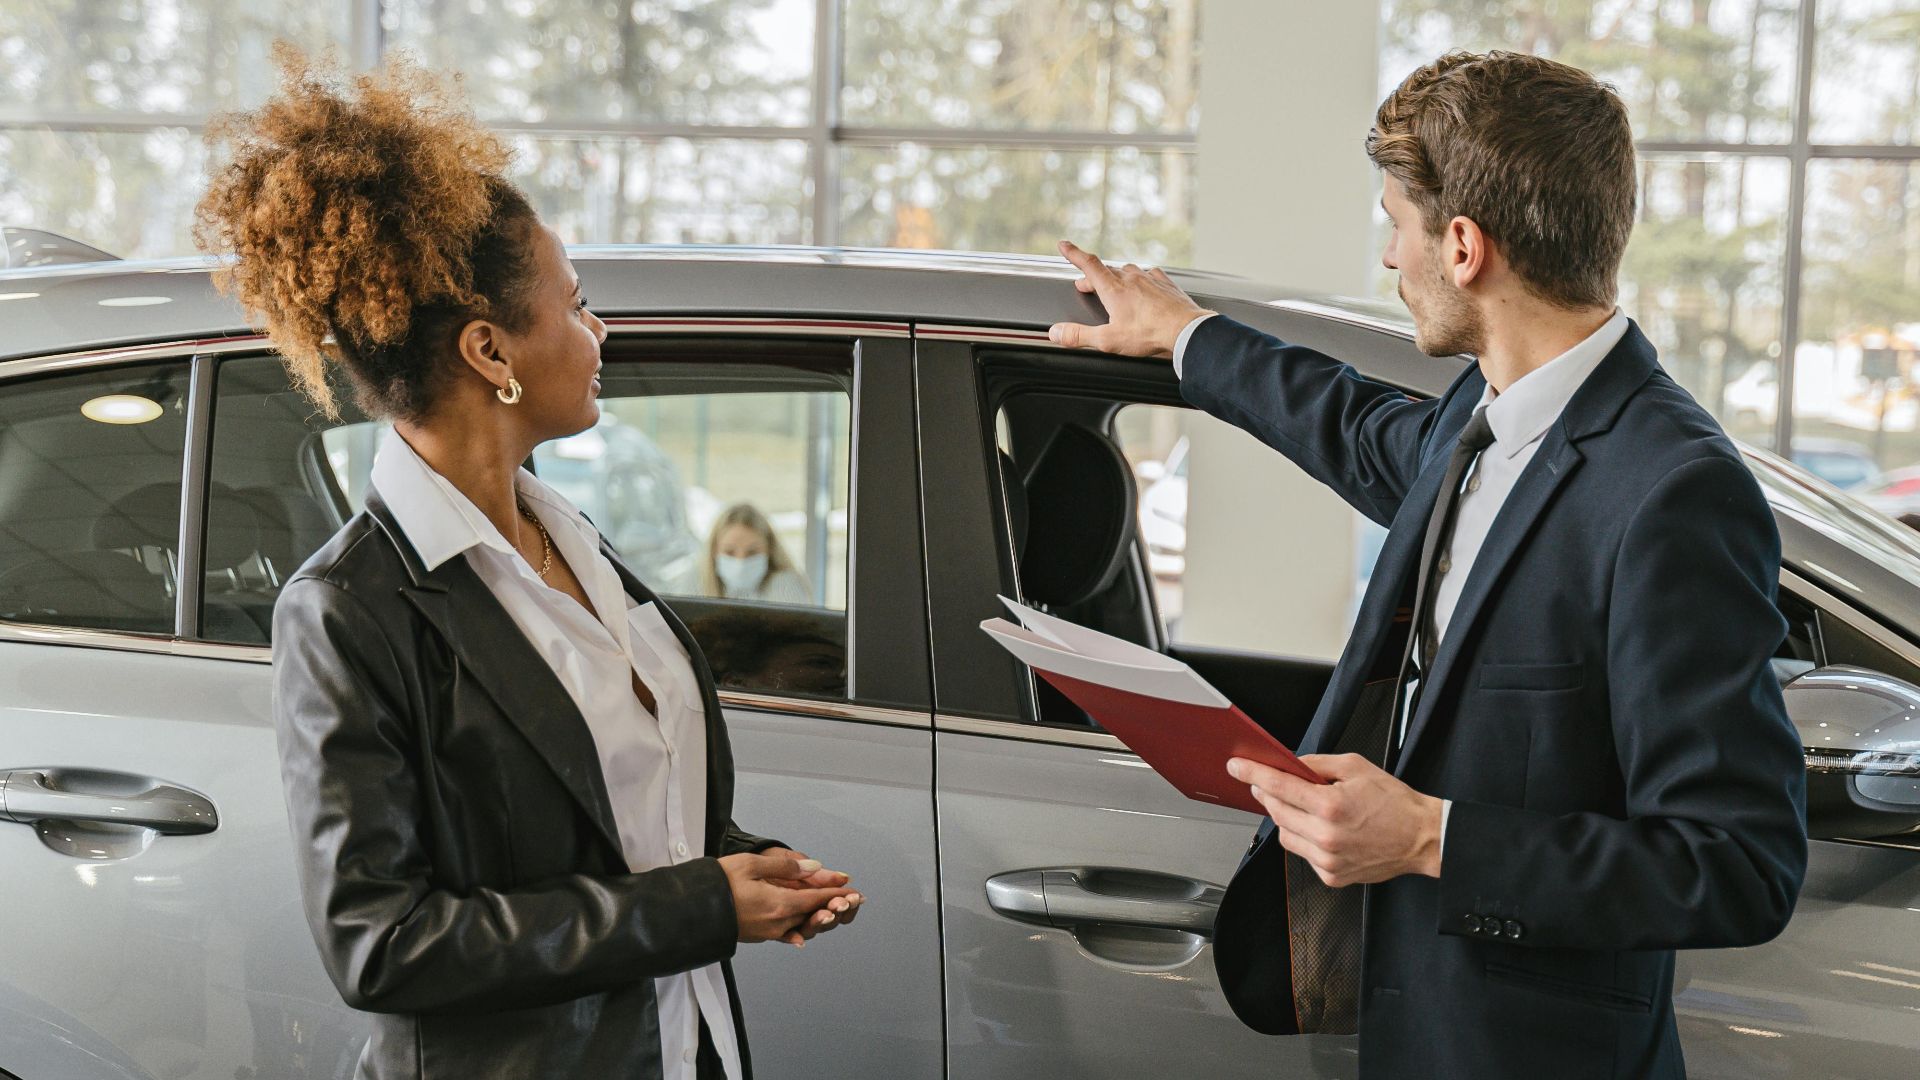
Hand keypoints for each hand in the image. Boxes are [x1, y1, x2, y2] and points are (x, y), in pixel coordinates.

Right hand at [719, 852, 857, 947]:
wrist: (690, 910)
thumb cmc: (717, 884)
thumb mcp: (752, 865)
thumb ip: (786, 867)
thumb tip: (814, 868)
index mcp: (779, 904)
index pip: (817, 898)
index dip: (836, 892)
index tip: (852, 889)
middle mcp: (778, 922)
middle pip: (814, 914)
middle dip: (834, 905)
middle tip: (853, 900)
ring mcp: (768, 932)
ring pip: (803, 924)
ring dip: (819, 917)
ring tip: (834, 910)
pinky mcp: (758, 935)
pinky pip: (786, 934)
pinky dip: (798, 930)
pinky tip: (802, 934)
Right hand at [1047, 239, 1215, 358]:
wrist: (1185, 330)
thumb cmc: (1149, 334)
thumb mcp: (1108, 340)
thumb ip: (1079, 335)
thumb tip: (1056, 332)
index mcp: (1114, 289)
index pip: (1088, 264)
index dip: (1074, 253)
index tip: (1064, 245)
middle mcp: (1131, 278)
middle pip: (1106, 270)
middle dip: (1093, 276)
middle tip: (1085, 284)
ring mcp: (1149, 279)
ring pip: (1127, 271)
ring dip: (1116, 276)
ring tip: (1114, 287)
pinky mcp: (1165, 284)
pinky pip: (1149, 274)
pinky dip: (1141, 279)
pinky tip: (1144, 285)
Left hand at [1228, 753, 1444, 887]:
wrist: (1421, 838)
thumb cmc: (1394, 803)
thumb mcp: (1356, 767)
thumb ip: (1317, 764)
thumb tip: (1290, 765)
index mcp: (1330, 806)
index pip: (1279, 787)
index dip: (1253, 774)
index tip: (1236, 767)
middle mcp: (1325, 836)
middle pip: (1277, 812)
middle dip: (1267, 794)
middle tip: (1265, 782)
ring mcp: (1327, 860)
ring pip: (1285, 836)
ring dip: (1285, 818)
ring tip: (1302, 806)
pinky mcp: (1332, 876)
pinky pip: (1303, 853)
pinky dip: (1304, 838)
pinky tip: (1321, 829)